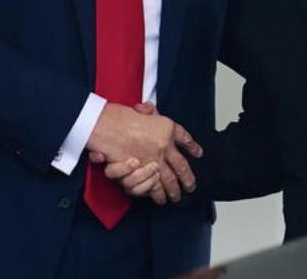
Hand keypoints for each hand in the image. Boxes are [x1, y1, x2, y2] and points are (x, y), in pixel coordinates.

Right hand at [86, 102, 202, 202]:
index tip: (198, 153)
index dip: (193, 146)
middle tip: (191, 186)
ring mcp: (154, 160)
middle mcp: (164, 147)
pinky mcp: (141, 172)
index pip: (184, 138)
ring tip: (176, 197)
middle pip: (182, 166)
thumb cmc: (121, 118)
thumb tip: (150, 109)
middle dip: (188, 179)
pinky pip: (153, 186)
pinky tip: (160, 197)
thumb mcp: (140, 110)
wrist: (108, 126)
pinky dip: (156, 193)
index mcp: (166, 130)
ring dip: (173, 190)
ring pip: (169, 180)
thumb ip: (148, 112)